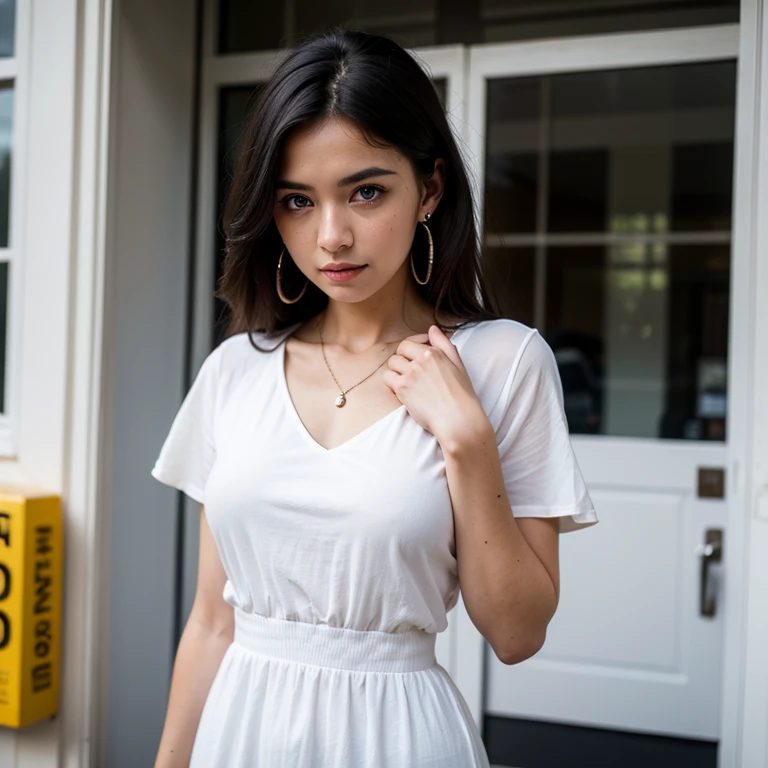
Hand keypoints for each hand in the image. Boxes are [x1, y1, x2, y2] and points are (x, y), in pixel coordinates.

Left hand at [382, 325, 489, 446]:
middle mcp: (421, 361)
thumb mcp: (458, 364)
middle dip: (402, 360)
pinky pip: (388, 378)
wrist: (458, 418)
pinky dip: (392, 383)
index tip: (412, 358)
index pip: (409, 343)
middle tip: (410, 372)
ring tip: (407, 381)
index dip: (408, 351)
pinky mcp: (402, 389)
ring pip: (392, 364)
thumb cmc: (461, 394)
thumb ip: (444, 344)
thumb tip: (432, 329)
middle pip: (399, 352)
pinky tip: (403, 390)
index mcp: (434, 353)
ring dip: (397, 371)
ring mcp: (410, 374)